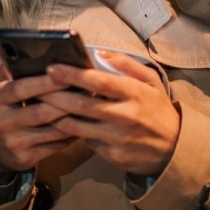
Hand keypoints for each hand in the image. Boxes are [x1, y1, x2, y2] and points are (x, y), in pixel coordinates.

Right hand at [0, 63, 77, 177]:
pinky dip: (72, 134)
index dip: (44, 82)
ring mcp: (14, 142)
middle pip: (40, 112)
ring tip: (91, 105)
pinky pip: (56, 145)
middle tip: (88, 90)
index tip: (65, 74)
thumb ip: (9, 70)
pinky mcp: (26, 158)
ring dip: (74, 118)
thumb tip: (24, 53)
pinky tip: (84, 124)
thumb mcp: (1, 88)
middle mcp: (2, 122)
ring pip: (52, 130)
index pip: (20, 88)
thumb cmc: (6, 109)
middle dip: (66, 101)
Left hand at [39, 50, 179, 176]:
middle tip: (36, 87)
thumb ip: (127, 65)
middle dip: (55, 96)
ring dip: (57, 116)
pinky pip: (87, 142)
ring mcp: (118, 138)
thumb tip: (100, 53)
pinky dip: (73, 132)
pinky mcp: (113, 156)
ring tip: (40, 105)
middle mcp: (126, 116)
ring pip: (78, 127)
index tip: (53, 68)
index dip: (73, 74)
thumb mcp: (151, 82)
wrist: (174, 150)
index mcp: (135, 94)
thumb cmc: (157, 110)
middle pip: (82, 105)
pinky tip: (60, 124)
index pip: (99, 82)